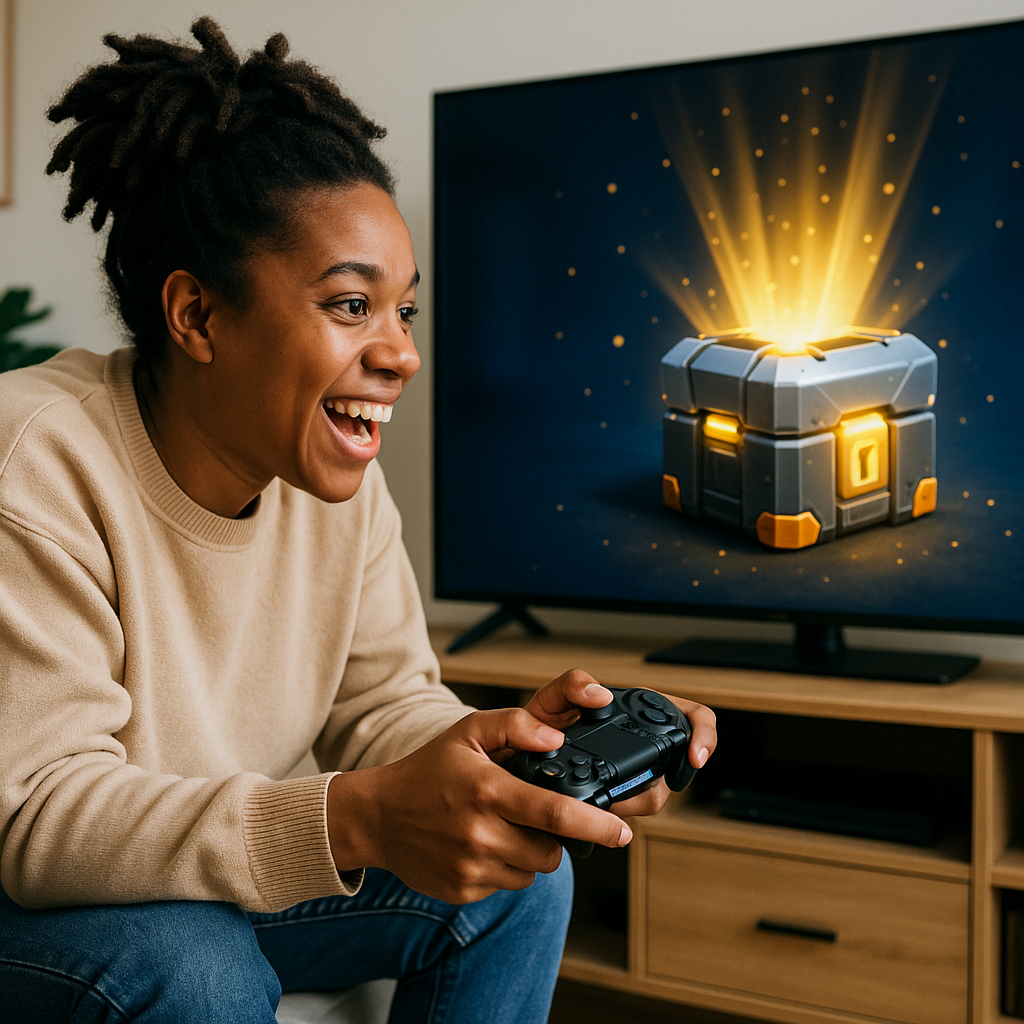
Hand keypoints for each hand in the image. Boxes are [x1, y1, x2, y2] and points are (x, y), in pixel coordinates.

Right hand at [325, 707, 630, 903]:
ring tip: (500, 826)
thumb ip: (515, 725)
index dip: (596, 825)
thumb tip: (557, 738)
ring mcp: (471, 866)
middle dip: (558, 837)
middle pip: (551, 850)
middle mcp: (481, 832)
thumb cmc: (429, 770)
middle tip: (534, 816)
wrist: (378, 816)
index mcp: (488, 790)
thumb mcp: (468, 732)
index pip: (555, 813)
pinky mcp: (464, 891)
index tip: (622, 831)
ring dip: (530, 852)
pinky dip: (505, 867)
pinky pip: (508, 885)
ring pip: (532, 871)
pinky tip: (481, 844)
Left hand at [522, 668, 717, 818]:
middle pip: (677, 767)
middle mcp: (641, 741)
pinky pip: (631, 811)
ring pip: (655, 796)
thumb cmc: (538, 723)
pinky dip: (617, 812)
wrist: (516, 759)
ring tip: (602, 798)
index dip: (705, 736)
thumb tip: (600, 694)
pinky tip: (598, 809)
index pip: (694, 717)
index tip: (695, 758)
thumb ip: (573, 685)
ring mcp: (633, 773)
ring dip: (632, 802)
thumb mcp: (552, 698)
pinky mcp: (619, 798)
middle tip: (628, 792)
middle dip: (658, 784)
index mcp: (636, 711)